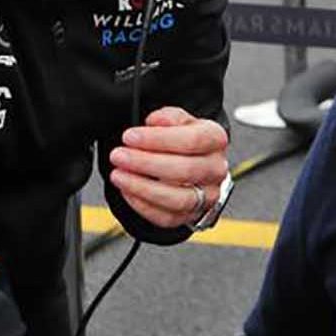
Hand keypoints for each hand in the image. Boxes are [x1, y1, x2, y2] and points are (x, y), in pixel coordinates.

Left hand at [107, 107, 229, 228]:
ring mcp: (207, 196)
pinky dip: (143, 206)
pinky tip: (127, 191)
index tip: (130, 136)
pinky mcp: (192, 216)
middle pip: (185, 170)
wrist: (193, 163)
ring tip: (119, 175)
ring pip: (178, 199)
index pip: (192, 140)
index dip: (158, 139)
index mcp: (215, 140)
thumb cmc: (183, 140)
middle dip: (145, 163)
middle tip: (119, 156)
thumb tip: (156, 121)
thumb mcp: (179, 120)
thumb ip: (169, 117)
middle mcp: (216, 169)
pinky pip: (168, 217)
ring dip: (142, 188)